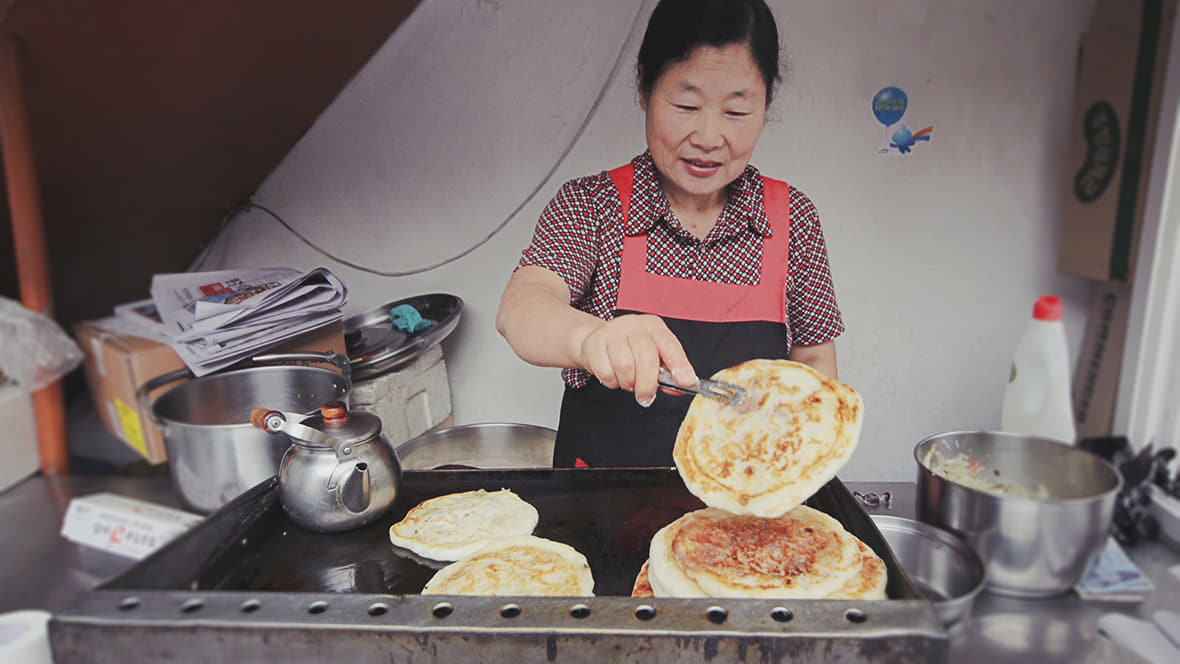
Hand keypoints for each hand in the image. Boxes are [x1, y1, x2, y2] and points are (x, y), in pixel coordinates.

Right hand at [577, 314, 695, 406]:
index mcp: (654, 326)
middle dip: (647, 384)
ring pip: (624, 366)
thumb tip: (680, 387)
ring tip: (627, 381)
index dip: (679, 364)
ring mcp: (612, 331)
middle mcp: (634, 325)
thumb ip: (667, 372)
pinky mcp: (594, 342)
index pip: (670, 344)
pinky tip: (613, 376)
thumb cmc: (630, 349)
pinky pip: (605, 372)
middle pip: (645, 358)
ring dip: (627, 383)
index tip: (686, 382)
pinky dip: (611, 382)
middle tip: (646, 397)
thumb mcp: (653, 355)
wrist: (598, 340)